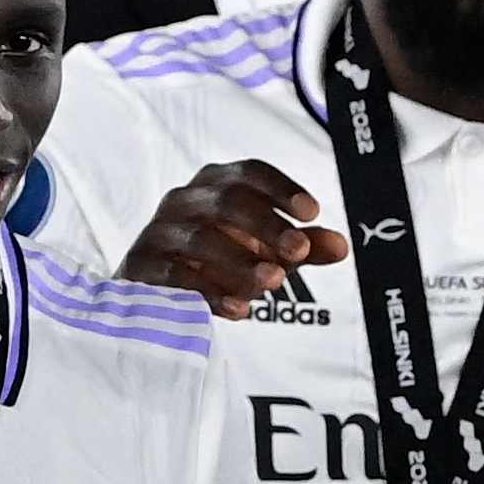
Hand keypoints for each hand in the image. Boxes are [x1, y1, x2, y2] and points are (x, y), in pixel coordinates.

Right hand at [124, 158, 344, 317]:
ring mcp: (160, 232)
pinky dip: (209, 293)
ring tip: (275, 281)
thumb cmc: (220, 257)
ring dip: (241, 260)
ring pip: (200, 239)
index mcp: (215, 185)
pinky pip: (176, 277)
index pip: (248, 174)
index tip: (312, 212)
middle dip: (266, 225)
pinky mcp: (142, 267)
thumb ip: (303, 247)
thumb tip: (341, 245)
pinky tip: (240, 309)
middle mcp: (184, 200)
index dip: (280, 188)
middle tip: (299, 251)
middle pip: (227, 201)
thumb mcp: (266, 251)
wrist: (155, 286)